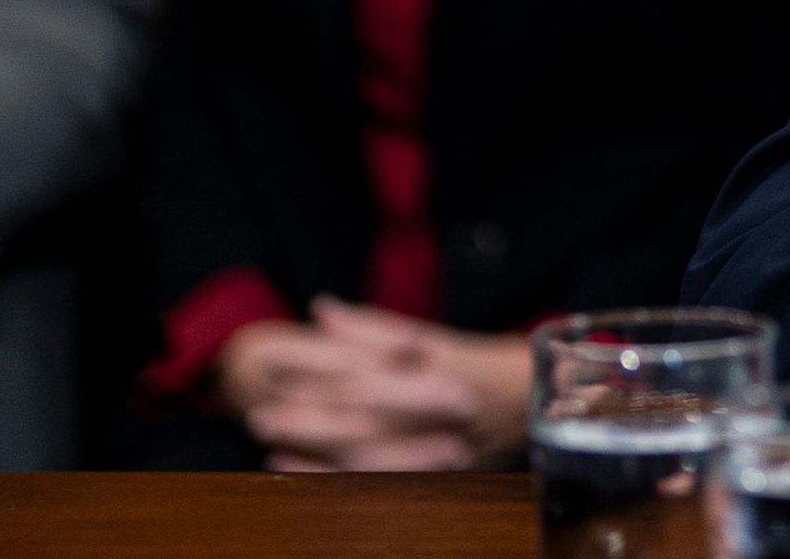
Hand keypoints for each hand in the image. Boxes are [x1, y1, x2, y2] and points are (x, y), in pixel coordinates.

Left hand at [225, 298, 532, 470]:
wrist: (529, 404)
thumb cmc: (473, 366)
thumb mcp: (431, 339)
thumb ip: (375, 326)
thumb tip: (320, 308)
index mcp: (435, 369)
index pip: (367, 371)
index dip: (317, 371)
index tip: (272, 367)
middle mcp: (433, 410)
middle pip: (361, 417)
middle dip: (307, 418)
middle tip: (260, 416)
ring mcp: (431, 445)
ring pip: (364, 452)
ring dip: (313, 448)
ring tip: (270, 442)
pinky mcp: (425, 474)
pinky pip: (372, 480)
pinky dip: (327, 476)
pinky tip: (291, 470)